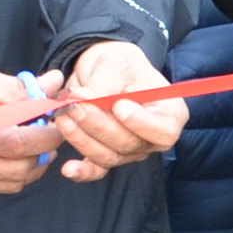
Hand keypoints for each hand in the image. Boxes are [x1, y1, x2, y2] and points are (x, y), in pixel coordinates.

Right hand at [0, 66, 62, 195]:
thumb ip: (18, 87)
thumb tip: (55, 84)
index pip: (19, 143)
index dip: (47, 135)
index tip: (58, 122)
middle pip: (20, 168)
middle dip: (43, 151)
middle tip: (48, 132)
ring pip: (13, 183)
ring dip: (33, 165)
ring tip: (34, 143)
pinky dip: (14, 173)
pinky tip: (13, 154)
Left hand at [48, 40, 187, 180]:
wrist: (103, 72)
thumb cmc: (120, 65)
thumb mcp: (116, 62)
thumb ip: (104, 82)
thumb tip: (87, 99)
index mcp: (169, 113)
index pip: (164, 131)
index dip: (141, 123)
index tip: (119, 106)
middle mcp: (152, 138)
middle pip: (129, 144)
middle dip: (99, 126)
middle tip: (76, 104)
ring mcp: (130, 151)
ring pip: (108, 156)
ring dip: (82, 138)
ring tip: (63, 114)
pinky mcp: (108, 155)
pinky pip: (97, 169)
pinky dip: (82, 171)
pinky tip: (68, 168)